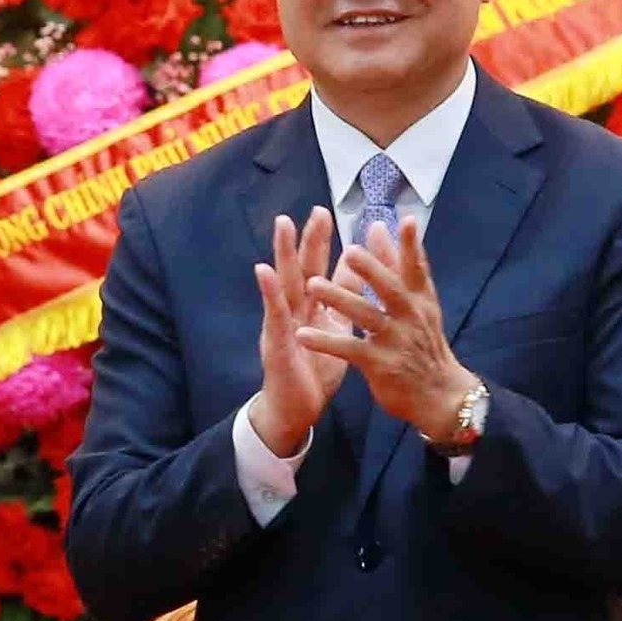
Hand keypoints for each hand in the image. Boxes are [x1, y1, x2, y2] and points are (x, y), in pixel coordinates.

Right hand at [249, 208, 350, 455]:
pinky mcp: (276, 341)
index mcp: (314, 309)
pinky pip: (273, 314)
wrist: (296, 410)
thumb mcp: (336, 332)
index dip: (325, 245)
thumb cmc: (314, 372)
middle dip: (309, 239)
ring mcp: (283, 324)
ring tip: (283, 224)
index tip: (330, 214)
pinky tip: (263, 271)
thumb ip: (343, 304)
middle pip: (304, 269)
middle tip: (316, 210)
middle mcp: (296, 311)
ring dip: (283, 253)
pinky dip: (268, 291)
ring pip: (285, 283)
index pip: (322, 271)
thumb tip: (358, 276)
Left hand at [297, 215, 477, 441]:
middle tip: (351, 251)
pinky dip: (325, 342)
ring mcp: (395, 341)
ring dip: (339, 299)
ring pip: (366, 315)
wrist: (440, 395)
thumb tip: (387, 226)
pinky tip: (302, 335)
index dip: (411, 245)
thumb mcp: (420, 305)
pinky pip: (348, 349)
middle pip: (391, 289)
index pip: (416, 268)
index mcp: (420, 300)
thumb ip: (400, 266)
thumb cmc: (423, 344)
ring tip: (313, 285)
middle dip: (372, 270)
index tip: (405, 220)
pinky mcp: (379, 364)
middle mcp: (411, 317)